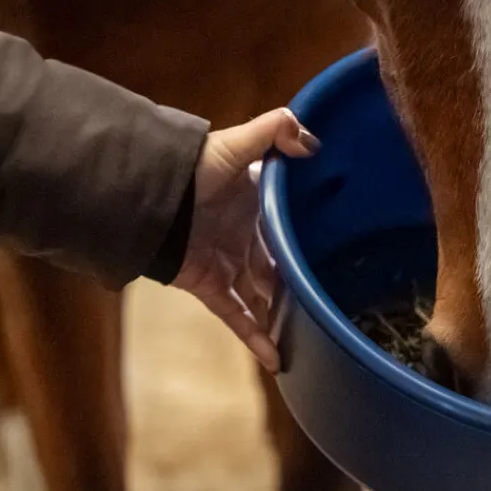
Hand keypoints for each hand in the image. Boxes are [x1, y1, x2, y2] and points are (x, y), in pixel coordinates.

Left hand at [172, 107, 318, 372]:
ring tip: (313, 337)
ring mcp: (228, 264)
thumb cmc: (191, 168)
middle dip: (302, 284)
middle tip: (332, 302)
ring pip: (264, 296)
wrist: (146, 198)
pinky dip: (255, 338)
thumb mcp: (236, 142)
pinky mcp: (209, 287)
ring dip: (284, 316)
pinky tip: (277, 360)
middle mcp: (246, 234)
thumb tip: (313, 143)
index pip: (292, 222)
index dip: (313, 234)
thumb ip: (275, 130)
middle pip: (281, 265)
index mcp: (257, 202)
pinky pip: (236, 316)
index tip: (343, 247)